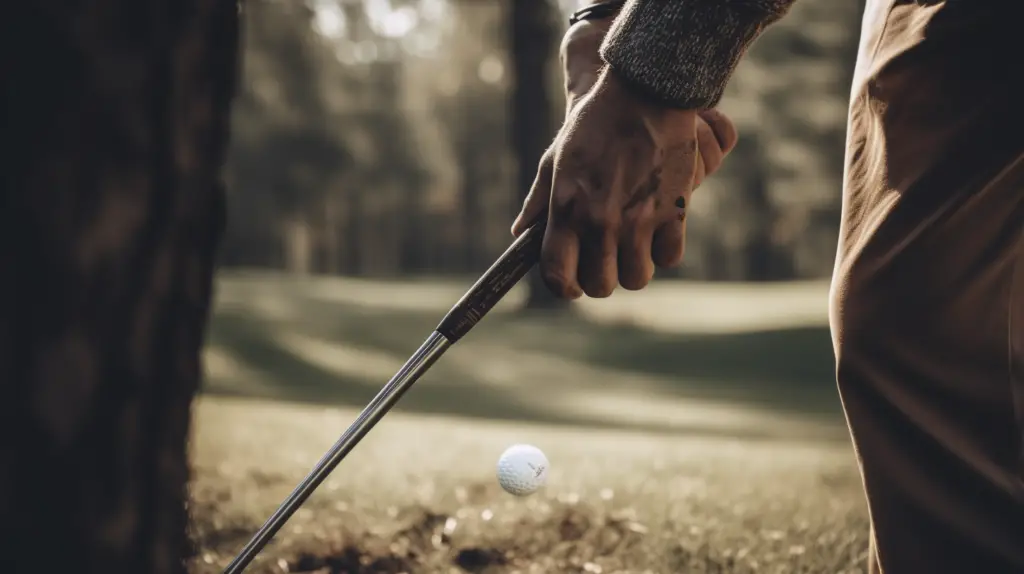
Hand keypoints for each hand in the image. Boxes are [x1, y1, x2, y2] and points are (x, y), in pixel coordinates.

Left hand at [513, 66, 737, 298]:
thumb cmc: (595, 125)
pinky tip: (658, 231)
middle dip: (600, 279)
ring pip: (636, 278)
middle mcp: (600, 221)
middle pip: (600, 286)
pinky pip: (669, 258)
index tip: (571, 285)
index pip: (557, 275)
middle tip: (605, 260)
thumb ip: (539, 202)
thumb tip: (519, 233)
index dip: (564, 287)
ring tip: (632, 246)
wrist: (644, 92)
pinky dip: (664, 251)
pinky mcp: (673, 212)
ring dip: (634, 268)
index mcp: (567, 210)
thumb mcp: (556, 160)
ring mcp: (638, 220)